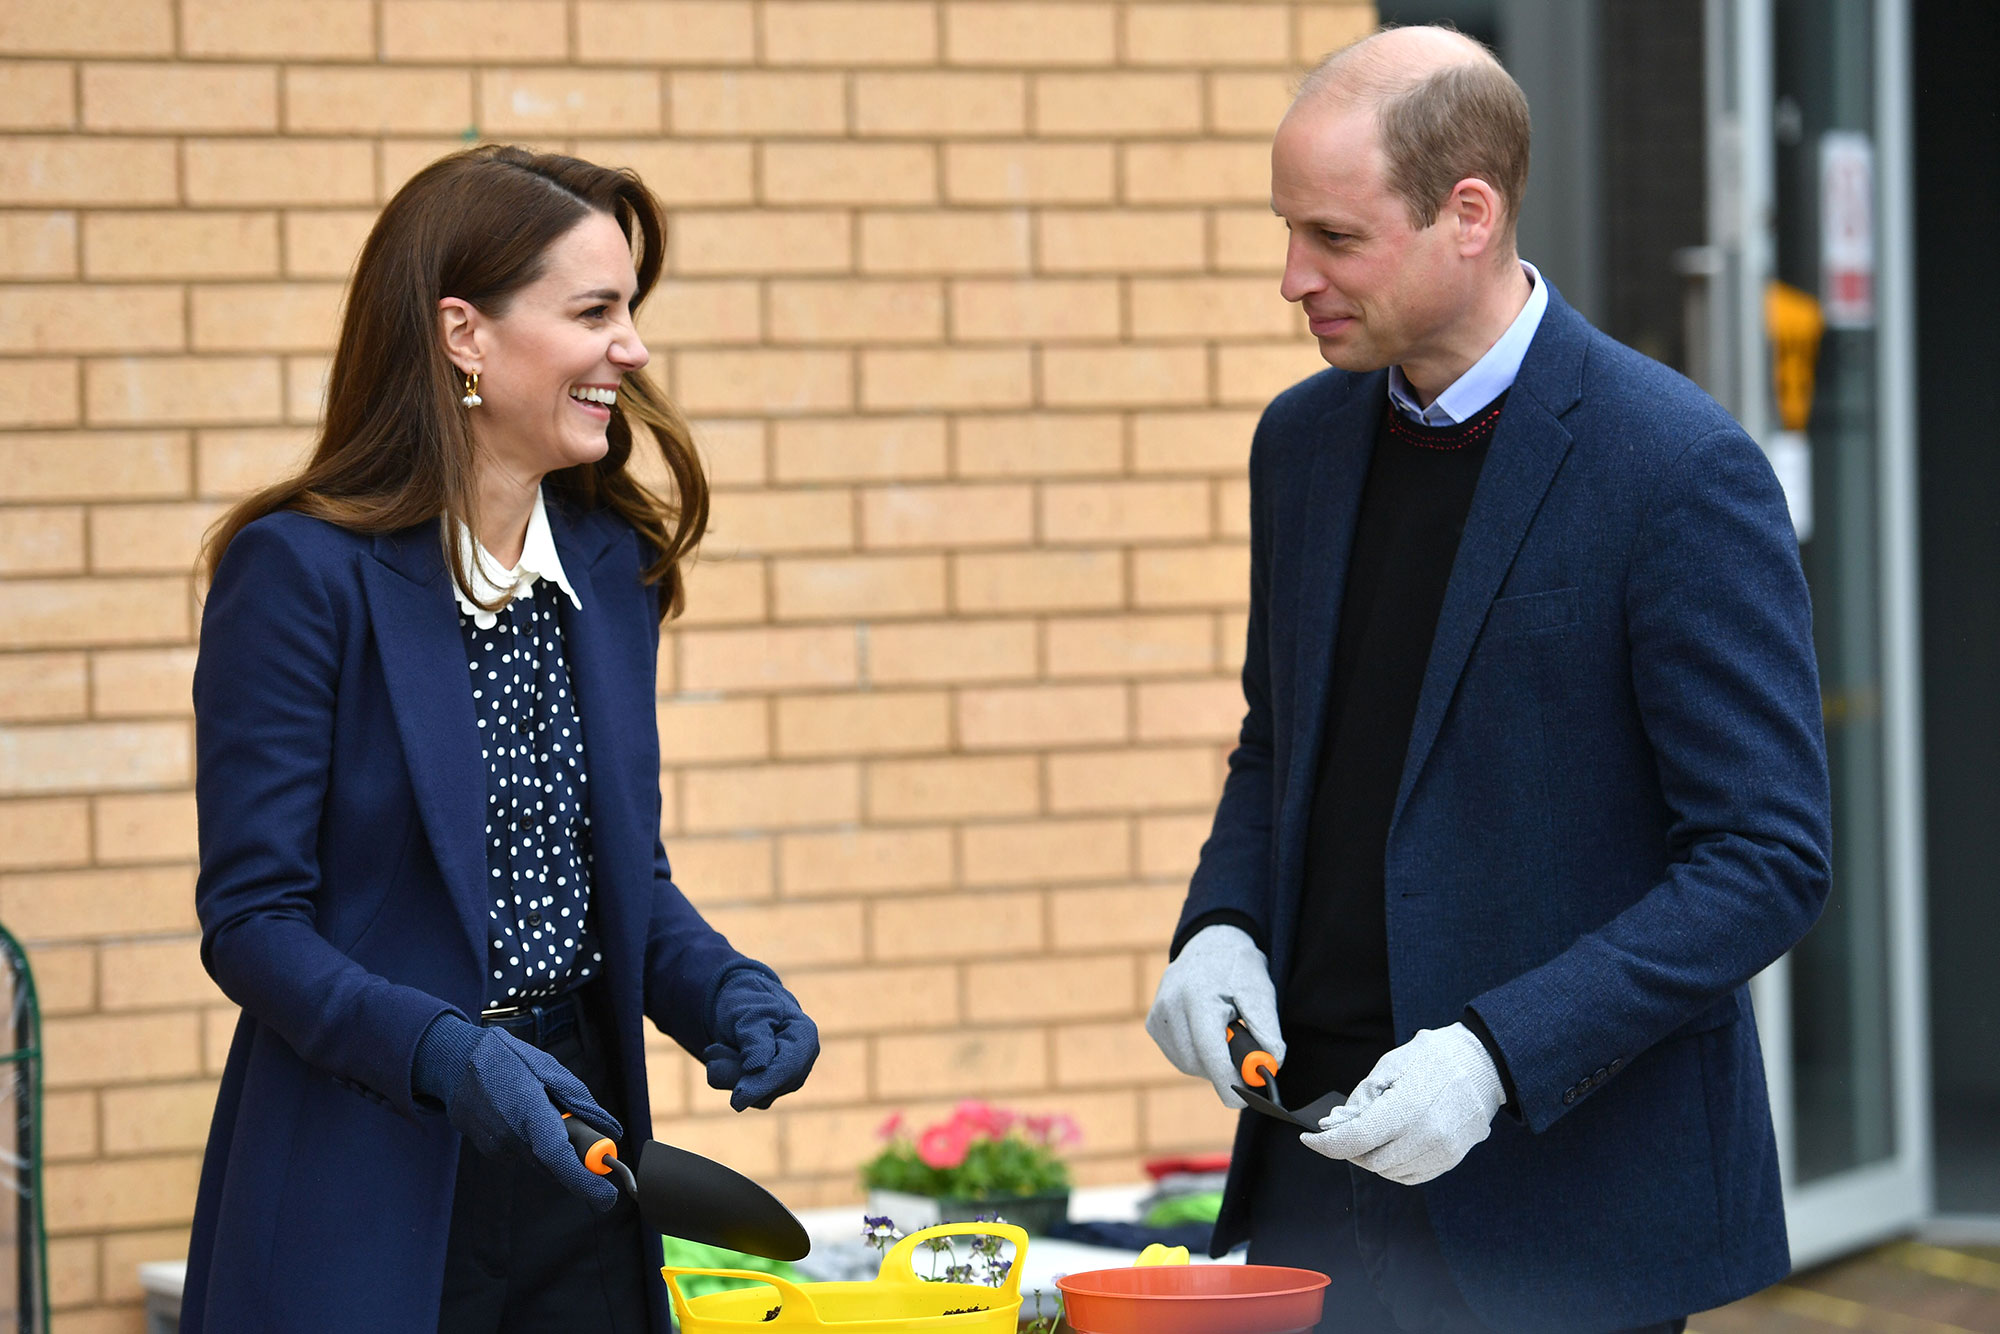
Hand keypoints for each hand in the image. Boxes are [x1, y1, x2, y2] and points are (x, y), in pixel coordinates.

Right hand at [413, 1015, 623, 1211]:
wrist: (456, 1063)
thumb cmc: (508, 1060)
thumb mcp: (550, 1069)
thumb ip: (582, 1103)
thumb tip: (611, 1133)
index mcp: (528, 1112)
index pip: (558, 1157)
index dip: (585, 1182)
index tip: (607, 1198)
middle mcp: (511, 1138)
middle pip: (556, 1166)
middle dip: (578, 1159)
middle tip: (587, 1134)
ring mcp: (498, 1149)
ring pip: (543, 1161)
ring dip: (555, 1146)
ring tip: (544, 1108)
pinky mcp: (492, 1152)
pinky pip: (527, 1155)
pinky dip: (537, 1143)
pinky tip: (525, 1114)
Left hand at [705, 967, 819, 1110]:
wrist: (739, 1001)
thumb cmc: (747, 1000)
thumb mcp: (748, 1011)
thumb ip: (754, 1039)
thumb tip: (757, 1069)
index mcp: (803, 1035)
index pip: (787, 1068)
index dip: (762, 1085)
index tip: (736, 1101)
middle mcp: (801, 1061)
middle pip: (770, 1085)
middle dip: (736, 1072)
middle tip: (711, 1051)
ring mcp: (787, 1078)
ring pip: (755, 1096)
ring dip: (728, 1074)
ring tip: (716, 1049)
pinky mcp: (768, 1089)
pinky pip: (746, 1096)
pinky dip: (727, 1078)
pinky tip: (721, 1057)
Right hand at [1144, 924, 1283, 1108]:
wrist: (1210, 943)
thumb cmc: (1238, 967)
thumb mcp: (1260, 991)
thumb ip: (1267, 1029)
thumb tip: (1270, 1065)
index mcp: (1197, 996)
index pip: (1209, 1052)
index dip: (1227, 1081)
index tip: (1243, 1100)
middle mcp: (1170, 1005)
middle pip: (1198, 1062)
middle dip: (1224, 1071)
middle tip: (1248, 1063)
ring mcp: (1158, 1014)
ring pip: (1187, 1063)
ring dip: (1211, 1063)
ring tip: (1227, 1035)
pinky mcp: (1153, 1023)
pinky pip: (1178, 1055)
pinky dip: (1197, 1056)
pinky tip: (1209, 1035)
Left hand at [1300, 1023, 1502, 1184]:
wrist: (1484, 1063)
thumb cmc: (1434, 1057)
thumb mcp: (1391, 1065)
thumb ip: (1362, 1098)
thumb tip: (1334, 1125)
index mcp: (1407, 1108)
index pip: (1355, 1140)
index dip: (1326, 1144)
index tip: (1309, 1139)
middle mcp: (1427, 1136)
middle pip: (1369, 1160)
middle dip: (1348, 1147)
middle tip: (1343, 1129)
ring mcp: (1442, 1152)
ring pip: (1388, 1171)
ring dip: (1370, 1157)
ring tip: (1371, 1131)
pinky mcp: (1451, 1159)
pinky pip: (1410, 1175)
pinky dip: (1392, 1164)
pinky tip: (1391, 1142)